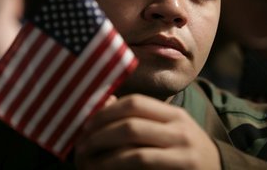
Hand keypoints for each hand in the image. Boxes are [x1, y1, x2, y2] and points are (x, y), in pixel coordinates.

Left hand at [74, 94, 220, 169]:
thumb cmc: (184, 152)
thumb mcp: (169, 130)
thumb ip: (141, 119)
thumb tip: (104, 105)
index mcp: (174, 115)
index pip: (135, 103)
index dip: (107, 112)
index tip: (87, 124)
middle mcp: (180, 131)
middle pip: (131, 126)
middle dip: (100, 136)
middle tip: (81, 146)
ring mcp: (183, 154)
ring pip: (135, 154)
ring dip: (105, 159)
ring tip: (88, 163)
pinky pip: (143, 168)